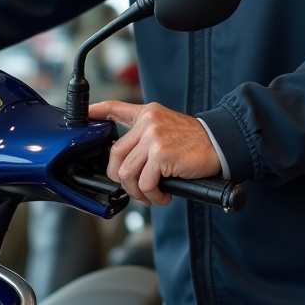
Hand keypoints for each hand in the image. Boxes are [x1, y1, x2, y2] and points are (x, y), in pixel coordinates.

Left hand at [88, 100, 221, 206]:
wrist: (221, 144)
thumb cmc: (196, 142)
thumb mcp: (169, 127)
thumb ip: (148, 134)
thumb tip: (129, 159)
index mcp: (148, 114)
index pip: (115, 108)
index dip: (96, 111)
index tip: (84, 115)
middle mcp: (148, 123)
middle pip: (115, 154)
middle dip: (121, 178)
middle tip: (136, 188)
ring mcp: (153, 138)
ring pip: (126, 173)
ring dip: (137, 191)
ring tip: (152, 194)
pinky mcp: (161, 155)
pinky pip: (145, 183)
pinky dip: (152, 196)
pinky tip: (163, 195)